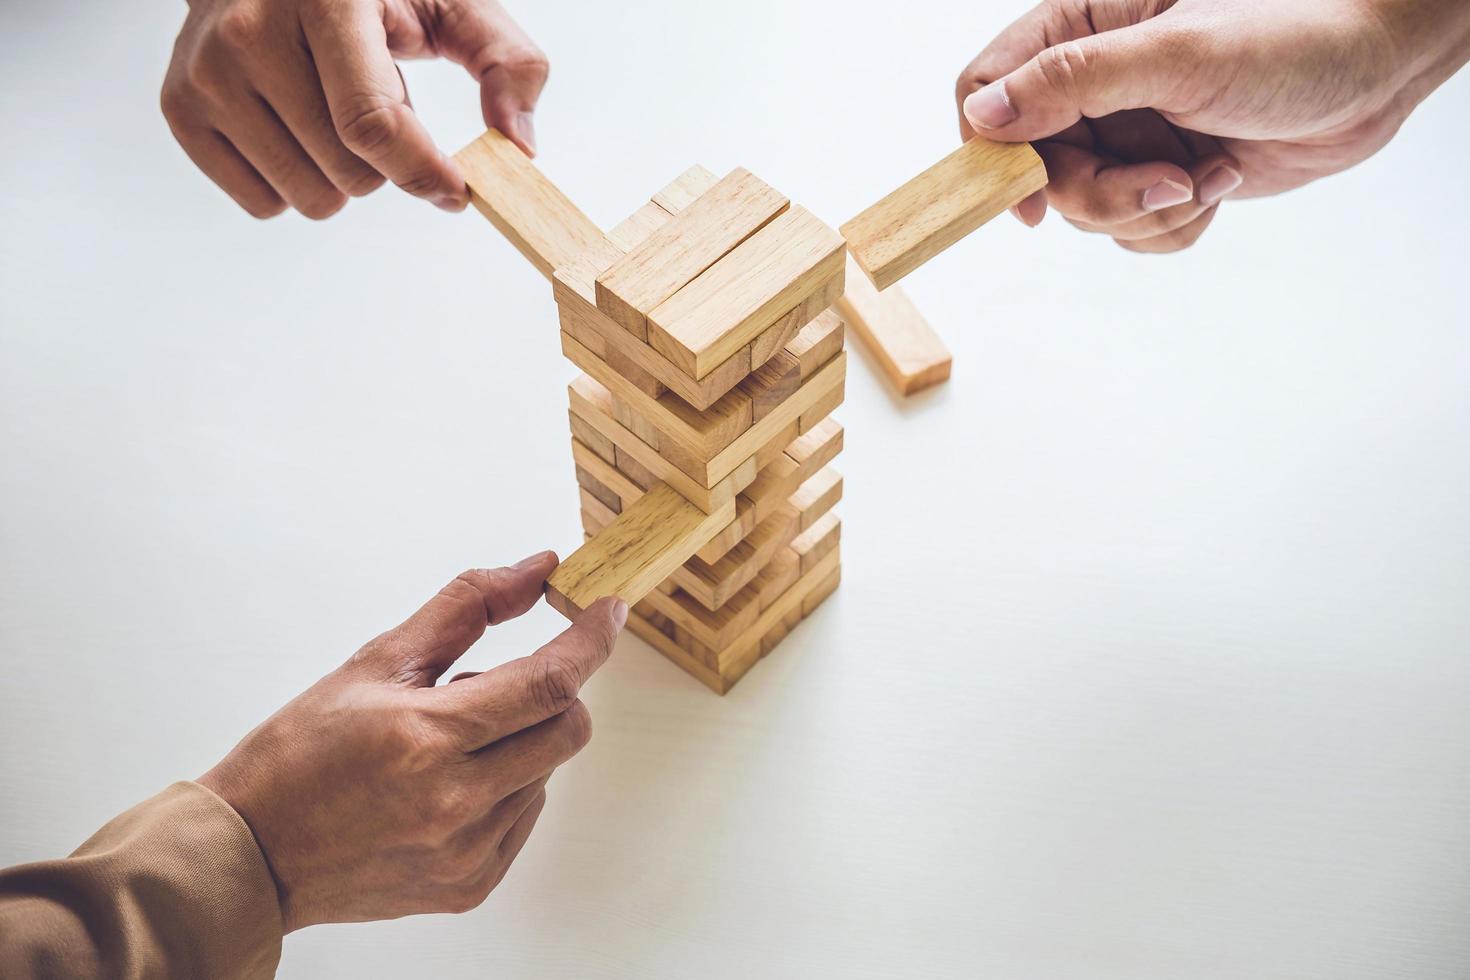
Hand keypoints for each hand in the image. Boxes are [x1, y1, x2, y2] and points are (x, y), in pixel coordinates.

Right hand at [161, 0, 546, 218]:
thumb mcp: (449, 2)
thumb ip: (507, 61)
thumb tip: (520, 145)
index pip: (371, 122)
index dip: (423, 172)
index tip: (455, 190)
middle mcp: (250, 30)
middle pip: (350, 172)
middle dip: (385, 164)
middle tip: (376, 110)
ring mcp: (206, 71)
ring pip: (308, 198)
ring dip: (341, 177)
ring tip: (332, 114)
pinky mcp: (180, 107)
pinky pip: (263, 204)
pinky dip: (293, 183)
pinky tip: (295, 127)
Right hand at [197, 553, 625, 929]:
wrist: (253, 854)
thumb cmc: (303, 751)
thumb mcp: (378, 661)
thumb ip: (466, 608)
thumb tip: (537, 570)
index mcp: (429, 738)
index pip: (549, 683)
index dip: (592, 640)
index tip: (610, 611)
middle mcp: (455, 802)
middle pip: (567, 730)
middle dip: (552, 694)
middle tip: (489, 688)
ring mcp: (466, 852)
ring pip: (546, 772)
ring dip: (518, 743)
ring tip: (445, 745)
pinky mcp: (469, 886)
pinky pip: (525, 817)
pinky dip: (505, 788)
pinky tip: (447, 785)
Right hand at [954, 0, 1469, 251]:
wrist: (1378, 68)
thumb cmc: (1296, 33)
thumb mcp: (1178, 53)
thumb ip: (1073, 81)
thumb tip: (986, 117)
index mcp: (1078, 28)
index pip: (986, 91)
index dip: (994, 151)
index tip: (1030, 197)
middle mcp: (1091, 83)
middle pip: (1037, 170)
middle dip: (1102, 193)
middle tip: (1167, 181)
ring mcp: (1125, 131)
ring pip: (1085, 208)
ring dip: (1149, 208)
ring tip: (1210, 170)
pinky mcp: (1159, 172)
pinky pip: (1132, 229)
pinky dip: (1175, 223)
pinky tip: (1222, 177)